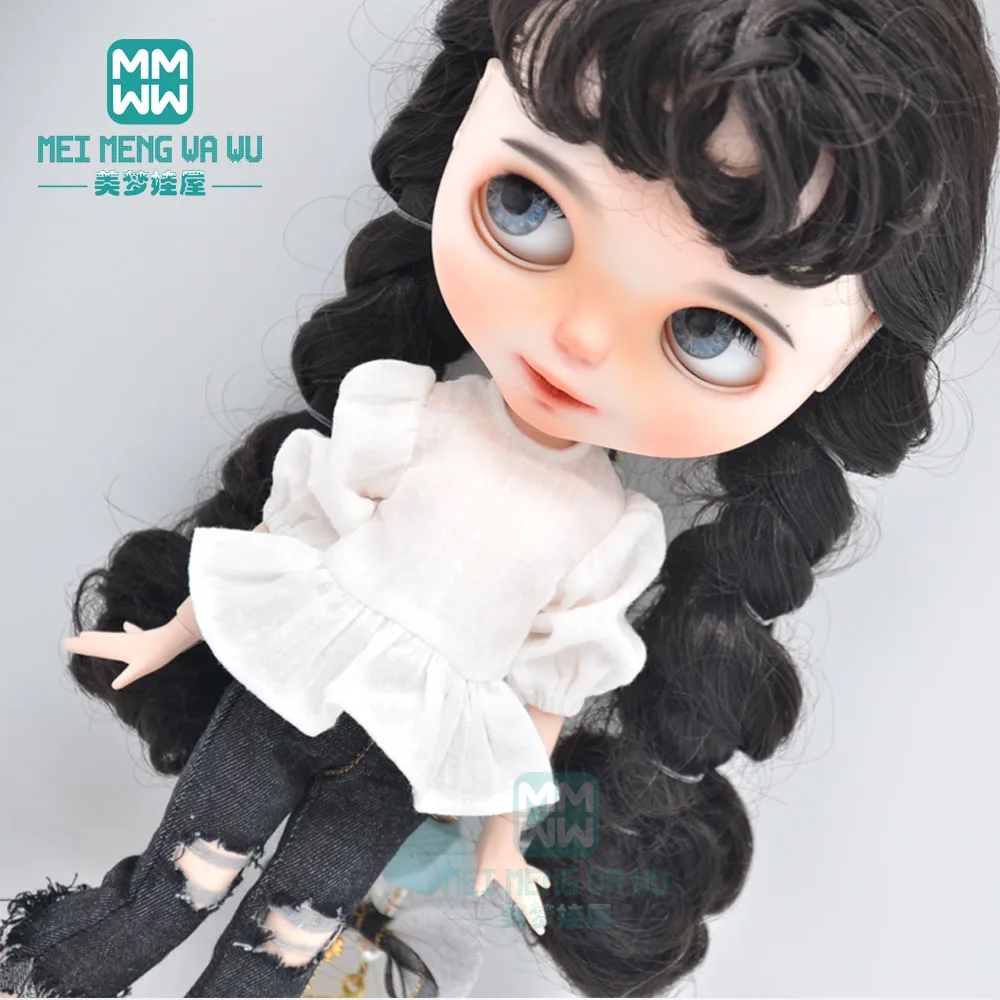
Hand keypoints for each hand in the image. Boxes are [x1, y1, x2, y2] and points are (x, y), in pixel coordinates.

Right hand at [62, 620, 189, 689]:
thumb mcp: (141, 669)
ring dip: (97, 636)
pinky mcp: (144, 637)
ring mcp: (133, 638)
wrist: (174, 639)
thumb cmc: (157, 654)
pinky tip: (126, 625)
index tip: (66, 643)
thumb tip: (115, 686)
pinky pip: (130, 633)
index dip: (81, 647)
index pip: (95, 648)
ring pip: (110, 636)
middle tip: (68, 640)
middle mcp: (122, 641)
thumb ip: (128, 676)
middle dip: (84, 642)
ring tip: (86, 633)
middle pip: (99, 642)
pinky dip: (127, 630)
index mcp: (119, 649)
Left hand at [474, 817, 550, 934]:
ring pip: (532, 890)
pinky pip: (531, 877)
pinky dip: (538, 882)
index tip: (541, 929)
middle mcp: (521, 879)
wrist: (501, 829)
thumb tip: (478, 891)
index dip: (533, 916)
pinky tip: (545, 883)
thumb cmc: (492, 848)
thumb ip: (482, 880)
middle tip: (542, 928)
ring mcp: (522, 871)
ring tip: (542, 915)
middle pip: (532, 899)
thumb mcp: (484, 866)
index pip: (526, 904)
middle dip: (536, 914)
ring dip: (536, 902)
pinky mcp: (520, 864)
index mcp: (514, 883)